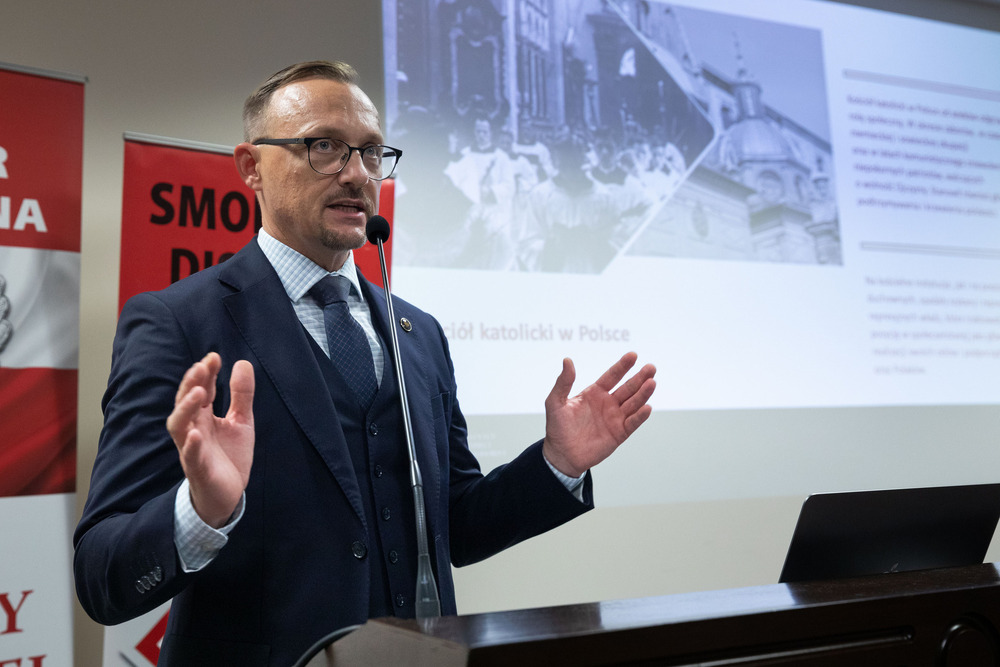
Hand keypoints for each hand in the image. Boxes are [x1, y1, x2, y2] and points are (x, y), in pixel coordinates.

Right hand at [166, 352, 254, 527]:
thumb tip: (242, 362)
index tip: (214, 357)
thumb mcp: (242, 421)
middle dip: (191, 383)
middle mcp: (193, 429)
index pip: (201, 389)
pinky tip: (195, 434)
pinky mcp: (198, 469)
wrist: (228, 493)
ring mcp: (192, 449)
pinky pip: (190, 456)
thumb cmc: (229, 456)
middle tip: (202, 366)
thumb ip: (241, 395)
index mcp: (203, 416)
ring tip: (198, 393)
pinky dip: (191, 446)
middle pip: (185, 403)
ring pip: (179, 426)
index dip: (205, 373)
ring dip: (186, 409)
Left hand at [542, 352, 655, 477]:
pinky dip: (640, 416)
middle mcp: (608, 403)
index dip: (622, 366)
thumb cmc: (557, 427)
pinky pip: (632, 423)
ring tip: (652, 383)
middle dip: (640, 377)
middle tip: (651, 367)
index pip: (612, 376)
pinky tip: (647, 407)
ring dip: (643, 393)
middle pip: (628, 388)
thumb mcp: (555, 402)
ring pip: (633, 403)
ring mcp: (615, 418)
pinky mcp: (619, 433)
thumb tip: (567, 360)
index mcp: (595, 393)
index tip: (633, 355)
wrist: (561, 454)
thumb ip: (563, 382)